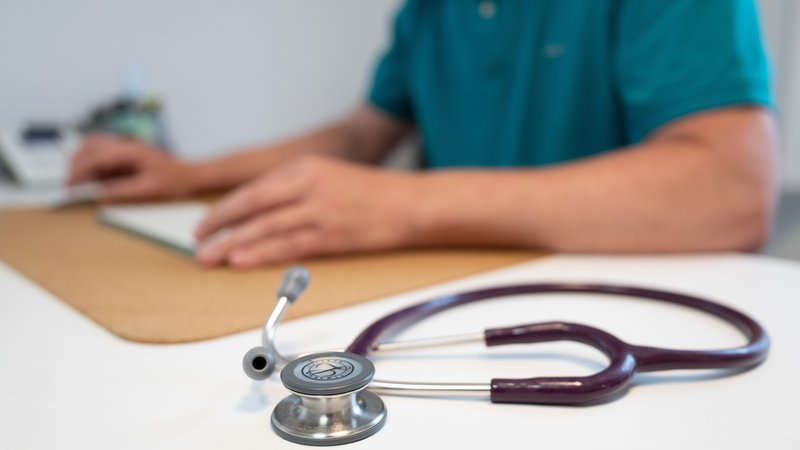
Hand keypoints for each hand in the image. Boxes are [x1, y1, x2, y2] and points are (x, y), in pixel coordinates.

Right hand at [67, 134, 194, 201]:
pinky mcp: (126, 152)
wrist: (190, 174)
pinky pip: (102, 151)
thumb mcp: (149, 189)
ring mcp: (125, 146)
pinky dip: (92, 162)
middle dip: (76, 165)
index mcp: (130, 151)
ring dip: (82, 161)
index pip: (95, 157)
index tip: (69, 186)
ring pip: (92, 145)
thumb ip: (123, 191)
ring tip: (80, 182)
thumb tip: (99, 195)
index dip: (79, 171)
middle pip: (89, 147)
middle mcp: (125, 144)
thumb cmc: (175, 180)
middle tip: (70, 186)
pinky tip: (94, 177)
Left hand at [194, 155, 419, 267]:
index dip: (226, 208)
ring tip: (208, 258)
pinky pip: (288, 245)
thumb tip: (261, 211)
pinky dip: (261, 253)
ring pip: (265, 227)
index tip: (207, 223)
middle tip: (196, 242)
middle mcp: (308, 184)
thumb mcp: (330, 176)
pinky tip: (240, 261)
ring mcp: (320, 210)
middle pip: (251, 205)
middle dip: (219, 224)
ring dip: (232, 244)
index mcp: (305, 167)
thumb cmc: (373, 193)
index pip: (254, 188)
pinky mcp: (333, 235)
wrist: (412, 203)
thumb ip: (296, 189)